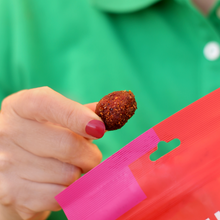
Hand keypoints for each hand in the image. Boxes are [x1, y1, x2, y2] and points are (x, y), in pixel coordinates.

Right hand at [0, 87, 103, 219]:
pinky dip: (69, 190)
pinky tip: (59, 182)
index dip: (76, 115)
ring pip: (68, 174)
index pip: (45, 103)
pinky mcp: (13, 193)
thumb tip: (106, 109)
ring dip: (80, 173)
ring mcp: (7, 164)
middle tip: (91, 156)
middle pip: (67, 145)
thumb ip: (79, 112)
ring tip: (70, 168)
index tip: (100, 128)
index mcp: (20, 107)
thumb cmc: (42, 138)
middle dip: (90, 155)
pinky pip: (60, 195)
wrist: (14, 168)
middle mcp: (7, 132)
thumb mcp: (54, 118)